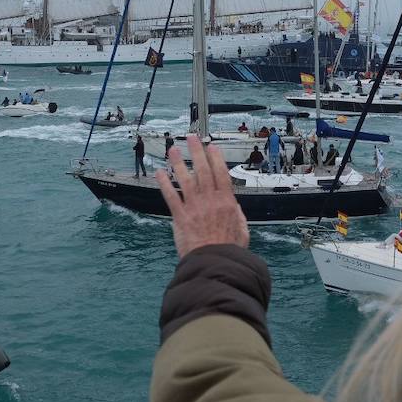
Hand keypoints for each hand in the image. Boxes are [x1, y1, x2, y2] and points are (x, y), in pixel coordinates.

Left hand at [156, 135, 248, 257]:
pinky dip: (164, 183)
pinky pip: (171, 196)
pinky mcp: (180, 217)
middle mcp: (210, 201)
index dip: (215, 158)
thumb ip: (237, 215)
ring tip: (173, 150)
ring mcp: (194, 207)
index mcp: (227, 203)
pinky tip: (160, 173)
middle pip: (203, 170)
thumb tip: (234, 206)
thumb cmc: (228, 250)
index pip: (221, 173)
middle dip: (196, 152)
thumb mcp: (242, 230)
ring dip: (178, 163)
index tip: (211, 146)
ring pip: (186, 179)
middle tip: (191, 138)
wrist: (214, 263)